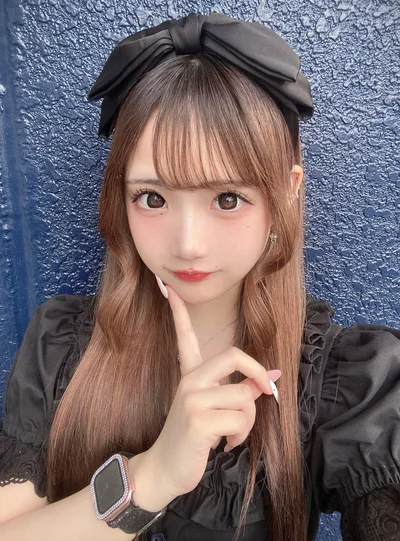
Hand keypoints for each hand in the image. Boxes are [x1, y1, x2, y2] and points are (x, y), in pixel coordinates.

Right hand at [147, 278, 280, 499]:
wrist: (164, 470)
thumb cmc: (192, 439)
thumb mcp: (215, 410)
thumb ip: (240, 389)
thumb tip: (272, 375)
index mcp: (190, 375)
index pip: (185, 337)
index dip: (178, 312)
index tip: (169, 288)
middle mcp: (190, 381)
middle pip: (233, 356)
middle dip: (257, 372)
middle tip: (266, 389)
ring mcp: (192, 398)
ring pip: (244, 397)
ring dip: (248, 422)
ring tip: (232, 434)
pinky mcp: (197, 419)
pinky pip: (240, 420)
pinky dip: (241, 436)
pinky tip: (225, 444)